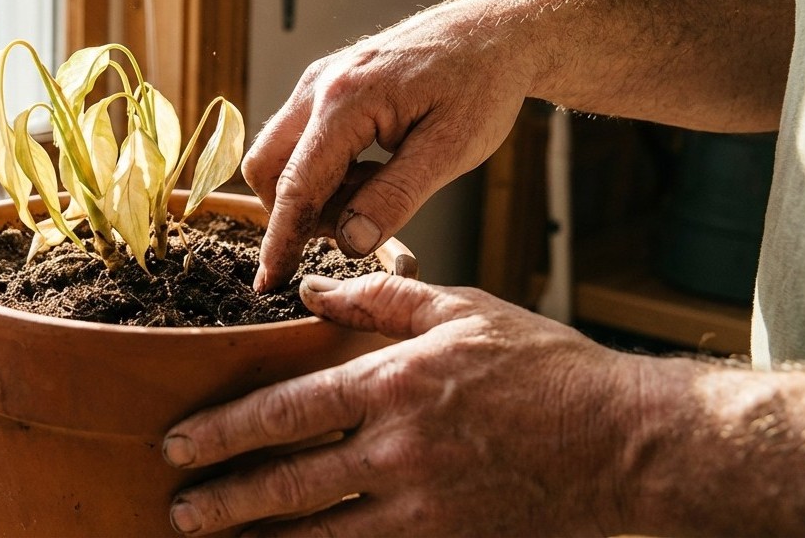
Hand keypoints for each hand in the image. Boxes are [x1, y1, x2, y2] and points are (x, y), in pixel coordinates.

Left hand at [162, 273, 644, 536]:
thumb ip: (381, 298)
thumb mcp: (463, 310)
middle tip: (178, 510)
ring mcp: (425, 506)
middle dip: (225, 499)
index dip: (225, 430)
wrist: (626, 444)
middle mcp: (401, 449)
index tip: (179, 442)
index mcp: (396, 383)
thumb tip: (311, 291)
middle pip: (290, 482)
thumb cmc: (545, 369)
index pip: (288, 410)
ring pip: (322, 534)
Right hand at [244, 0, 542, 291]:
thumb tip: (349, 243)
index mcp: (346, 101)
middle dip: (291, 211)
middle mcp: (320, 85)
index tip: (268, 281)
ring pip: (280, 151)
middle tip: (348, 228)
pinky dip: (321, 168)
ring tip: (372, 193)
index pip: (296, 185)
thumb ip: (395, 198)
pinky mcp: (328, 82)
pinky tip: (369, 172)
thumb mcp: (450, 151)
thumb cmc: (482, 85)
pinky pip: (301, 136)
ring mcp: (320, 79)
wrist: (498, 31)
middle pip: (267, 166)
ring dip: (310, 189)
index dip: (281, 239)